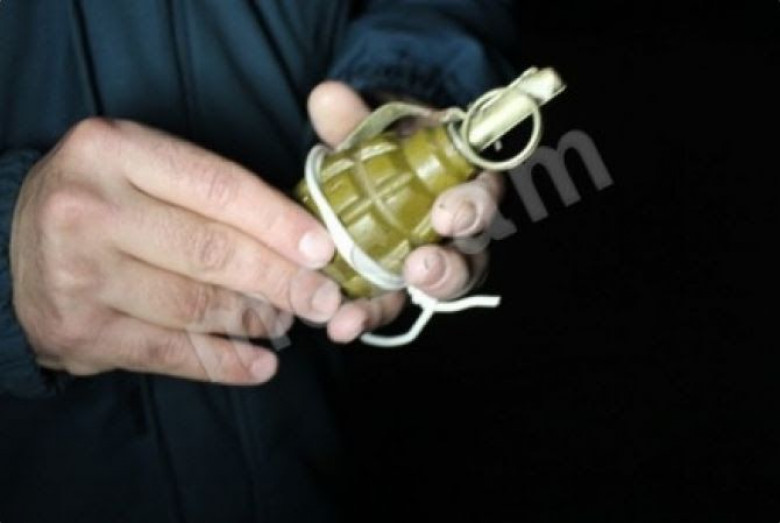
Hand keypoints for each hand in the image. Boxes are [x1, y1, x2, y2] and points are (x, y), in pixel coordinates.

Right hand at [10, 119, 343, 383]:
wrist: (12, 247)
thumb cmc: (101, 201)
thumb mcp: (142, 169)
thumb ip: (210, 192)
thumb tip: (300, 239)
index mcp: (113, 150)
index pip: (218, 187)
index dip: (279, 222)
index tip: (323, 249)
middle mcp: (89, 210)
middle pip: (212, 251)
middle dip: (281, 280)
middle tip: (325, 300)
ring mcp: (79, 274)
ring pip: (196, 306)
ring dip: (255, 320)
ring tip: (287, 322)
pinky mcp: (80, 331)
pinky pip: (170, 354)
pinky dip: (223, 363)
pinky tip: (259, 365)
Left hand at [307, 82, 503, 342]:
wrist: (378, 172)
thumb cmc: (392, 147)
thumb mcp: (377, 129)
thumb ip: (354, 119)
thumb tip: (326, 97)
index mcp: (465, 187)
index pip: (483, 200)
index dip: (471, 210)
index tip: (447, 216)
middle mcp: (457, 235)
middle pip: (468, 263)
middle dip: (446, 271)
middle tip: (420, 270)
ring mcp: (428, 262)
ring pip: (424, 294)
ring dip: (392, 306)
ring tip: (357, 317)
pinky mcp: (398, 284)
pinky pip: (389, 304)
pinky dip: (365, 316)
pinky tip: (338, 325)